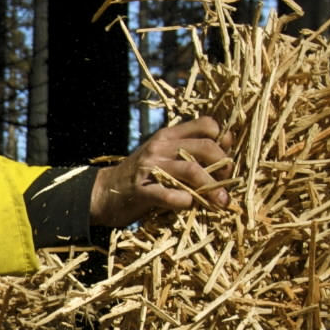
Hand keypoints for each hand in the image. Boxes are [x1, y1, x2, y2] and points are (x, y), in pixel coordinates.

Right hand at [89, 116, 231, 228]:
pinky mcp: (141, 190)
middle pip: (206, 148)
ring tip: (220, 202)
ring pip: (192, 170)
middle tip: (226, 184)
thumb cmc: (141, 177)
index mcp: (168, 135)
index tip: (225, 159)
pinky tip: (189, 205)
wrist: (102, 193)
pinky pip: (170, 195)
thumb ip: (189, 152)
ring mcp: (149, 167)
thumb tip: (226, 151)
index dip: (223, 141)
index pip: (207, 124)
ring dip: (211, 188)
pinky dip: (185, 202)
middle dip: (224, 167)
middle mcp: (160, 147)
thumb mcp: (163, 156)